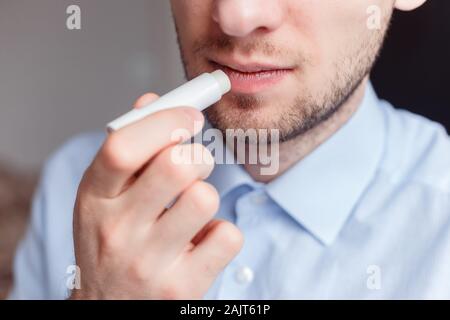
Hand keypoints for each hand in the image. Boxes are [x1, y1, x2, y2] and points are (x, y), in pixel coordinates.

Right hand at [70, 93, 242, 299]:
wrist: (109, 308)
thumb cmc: (110, 242)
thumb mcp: (104, 196)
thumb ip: (129, 147)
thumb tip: (153, 99)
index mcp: (94, 198)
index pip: (123, 145)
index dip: (165, 121)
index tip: (191, 116)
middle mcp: (117, 231)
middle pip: (177, 165)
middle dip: (197, 156)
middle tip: (195, 165)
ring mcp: (148, 263)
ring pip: (206, 198)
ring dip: (208, 194)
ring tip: (192, 209)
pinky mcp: (181, 288)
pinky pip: (228, 235)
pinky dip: (222, 232)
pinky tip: (201, 241)